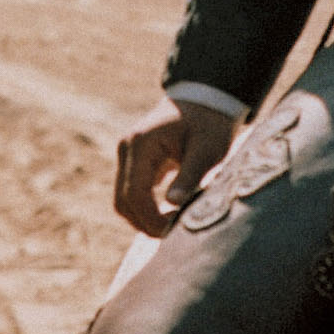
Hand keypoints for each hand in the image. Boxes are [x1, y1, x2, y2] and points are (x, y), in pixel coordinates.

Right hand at [115, 94, 237, 237]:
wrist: (206, 100)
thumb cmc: (210, 123)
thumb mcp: (207, 149)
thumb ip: (190, 175)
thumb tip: (172, 204)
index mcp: (141, 144)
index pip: (134, 193)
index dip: (151, 218)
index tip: (175, 230)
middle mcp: (127, 149)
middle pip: (123, 201)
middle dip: (145, 223)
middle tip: (175, 233)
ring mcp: (128, 154)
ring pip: (125, 199)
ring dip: (144, 217)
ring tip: (174, 223)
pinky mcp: (135, 161)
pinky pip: (133, 191)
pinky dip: (146, 207)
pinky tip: (170, 213)